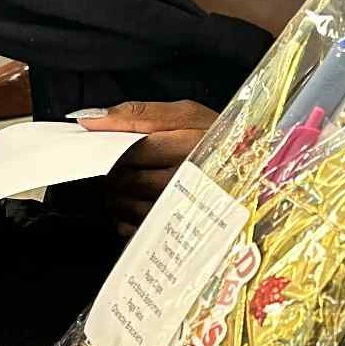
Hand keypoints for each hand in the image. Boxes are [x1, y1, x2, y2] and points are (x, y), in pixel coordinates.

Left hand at [79, 100, 217, 238]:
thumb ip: (137, 113)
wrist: (254, 171)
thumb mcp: (186, 114)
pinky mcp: (176, 232)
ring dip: (116, 194)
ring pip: (127, 204)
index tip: (107, 144)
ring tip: (130, 182)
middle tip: (120, 163)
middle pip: (127, 179)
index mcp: (190, 146)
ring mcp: (181, 210)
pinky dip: (125, 217)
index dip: (111, 147)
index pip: (132, 150)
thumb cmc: (219, 140)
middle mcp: (187, 181)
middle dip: (114, 171)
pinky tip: (137, 204)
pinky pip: (134, 229)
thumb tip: (90, 119)